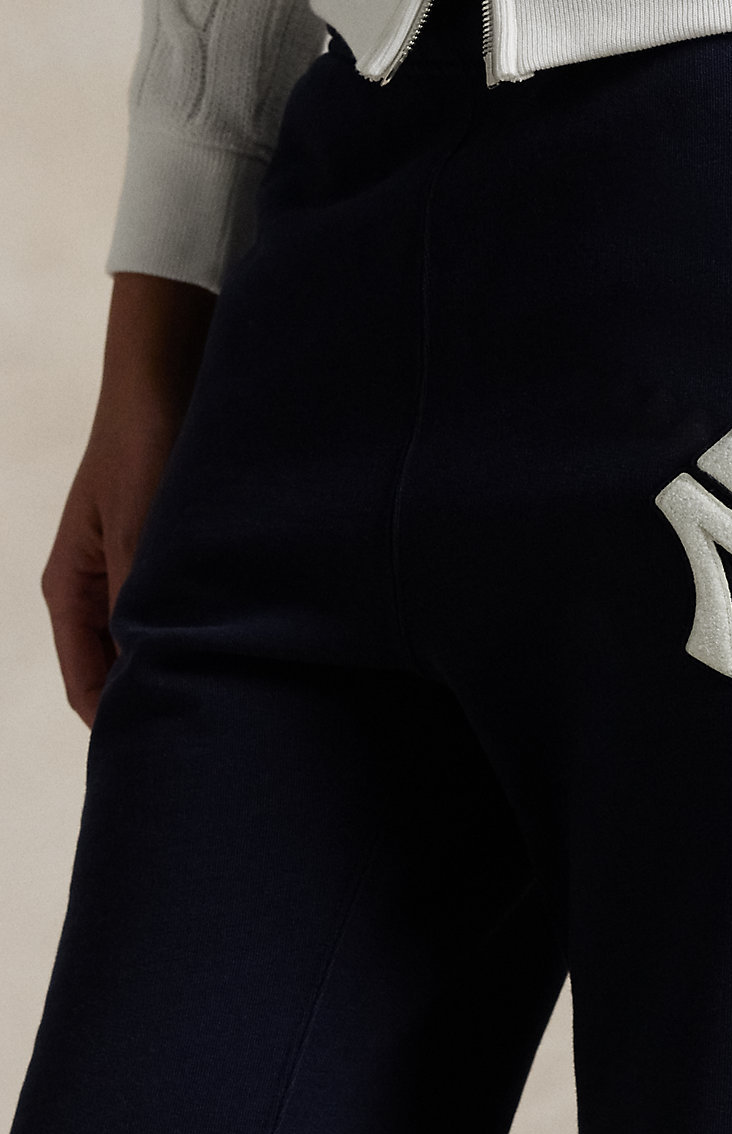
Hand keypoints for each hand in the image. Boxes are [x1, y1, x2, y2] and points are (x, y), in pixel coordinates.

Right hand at [41, 273, 215, 727]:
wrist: (174, 370)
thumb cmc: (145, 445)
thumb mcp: (140, 532)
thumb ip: (139, 604)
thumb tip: (155, 675)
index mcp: (71, 590)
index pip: (88, 686)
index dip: (123, 727)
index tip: (168, 763)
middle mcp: (105, 589)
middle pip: (127, 671)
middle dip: (165, 702)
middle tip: (221, 743)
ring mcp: (144, 572)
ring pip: (165, 643)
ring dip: (197, 668)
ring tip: (246, 705)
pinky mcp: (184, 555)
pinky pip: (196, 612)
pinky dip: (216, 634)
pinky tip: (258, 652)